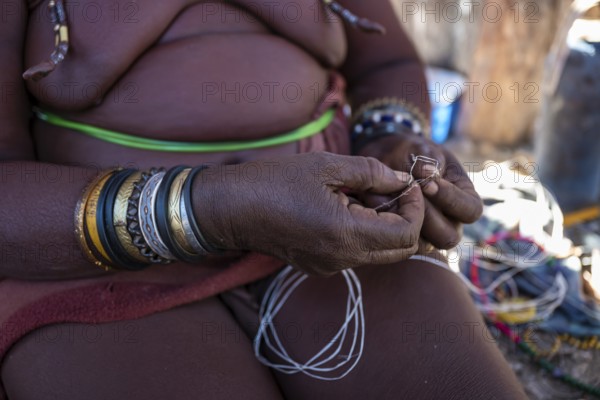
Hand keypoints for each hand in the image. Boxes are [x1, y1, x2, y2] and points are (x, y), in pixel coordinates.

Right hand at [193, 152, 423, 275]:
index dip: (415, 207)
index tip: (405, 184)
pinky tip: (344, 206)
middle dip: (405, 218)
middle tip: (390, 189)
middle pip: (399, 250)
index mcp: (346, 234)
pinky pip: (356, 253)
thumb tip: (401, 180)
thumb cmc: (274, 182)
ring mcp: (330, 266)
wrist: (231, 208)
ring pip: (378, 252)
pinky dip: (363, 231)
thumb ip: (371, 173)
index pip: (406, 234)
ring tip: (362, 193)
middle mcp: (342, 258)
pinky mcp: (320, 266)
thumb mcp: (326, 166)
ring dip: (383, 224)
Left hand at [359, 132, 482, 248]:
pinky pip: (400, 243)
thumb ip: (427, 160)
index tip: (429, 184)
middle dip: (426, 215)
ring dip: (406, 223)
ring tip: (391, 198)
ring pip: (423, 245)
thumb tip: (427, 173)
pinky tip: (378, 206)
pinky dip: (389, 227)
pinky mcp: (406, 239)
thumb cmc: (412, 152)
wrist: (387, 158)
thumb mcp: (422, 150)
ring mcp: (428, 234)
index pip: (471, 211)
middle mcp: (450, 222)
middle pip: (448, 236)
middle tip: (407, 195)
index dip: (451, 200)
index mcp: (464, 198)